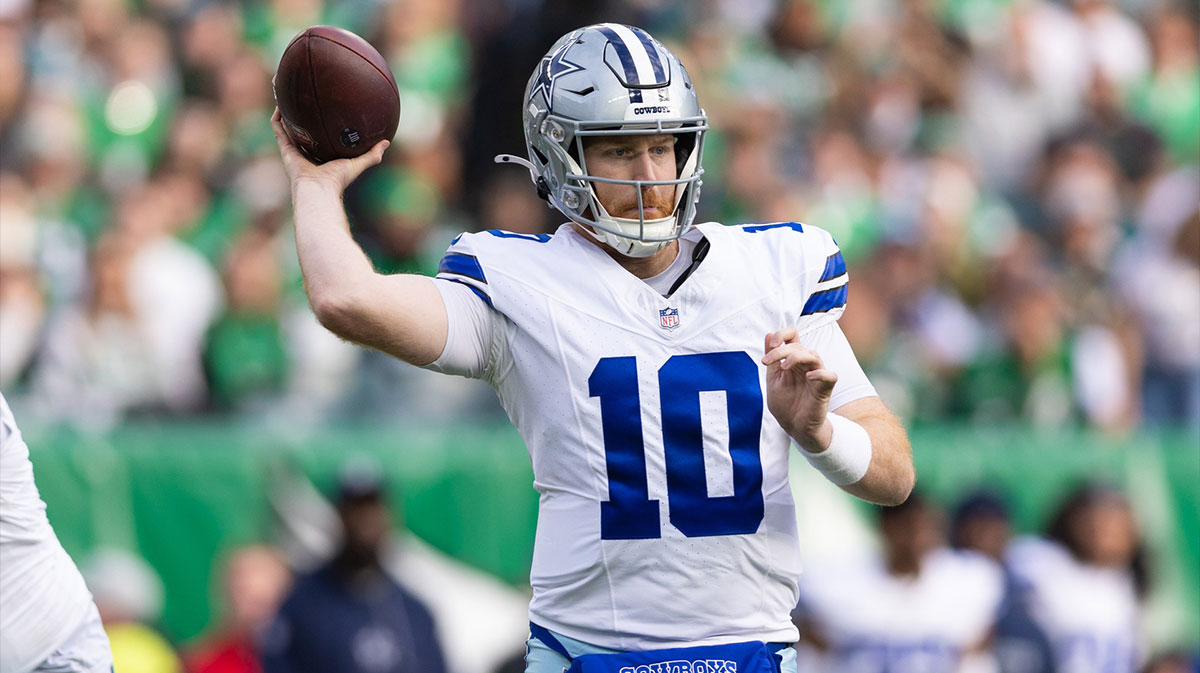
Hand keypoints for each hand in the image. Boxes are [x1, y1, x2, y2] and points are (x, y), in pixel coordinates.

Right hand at [270, 108, 388, 192]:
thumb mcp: (358, 163)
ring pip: (286, 127)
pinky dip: (278, 116)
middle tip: (303, 97)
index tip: (323, 110)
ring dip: (285, 110)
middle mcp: (305, 152)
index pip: (319, 139)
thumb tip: (387, 142)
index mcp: (321, 156)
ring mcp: (293, 150)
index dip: (319, 126)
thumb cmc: (338, 179)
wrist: (319, 188)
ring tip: (285, 93)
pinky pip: (278, 129)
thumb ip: (372, 155)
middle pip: (301, 130)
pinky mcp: (284, 149)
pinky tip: (281, 101)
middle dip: (300, 115)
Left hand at [762, 326, 836, 452]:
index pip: (793, 335)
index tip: (771, 344)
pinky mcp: (825, 389)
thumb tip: (768, 334)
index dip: (783, 334)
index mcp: (794, 359)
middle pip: (799, 346)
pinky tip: (808, 377)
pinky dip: (820, 373)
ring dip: (797, 357)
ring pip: (814, 355)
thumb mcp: (773, 378)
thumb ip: (772, 358)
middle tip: (766, 362)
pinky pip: (830, 375)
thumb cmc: (785, 402)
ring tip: (784, 367)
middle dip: (781, 351)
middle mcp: (807, 364)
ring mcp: (817, 375)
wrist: (793, 426)